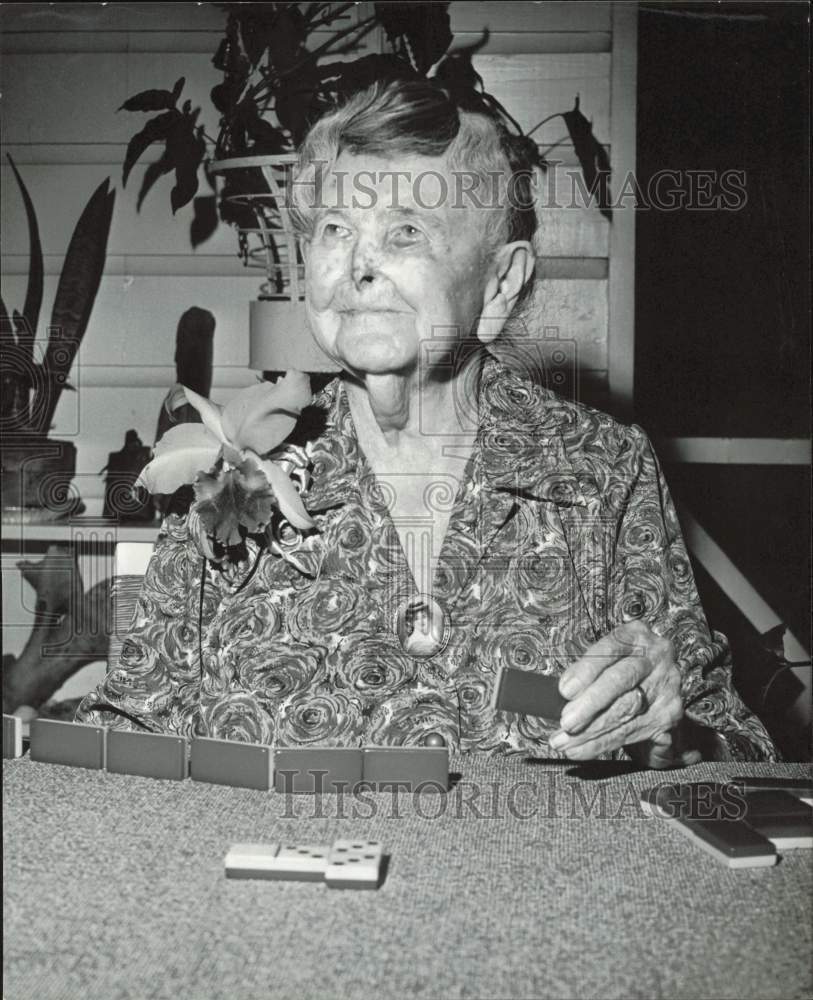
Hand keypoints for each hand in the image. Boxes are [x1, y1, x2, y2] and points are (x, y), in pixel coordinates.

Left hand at [548, 620, 699, 767]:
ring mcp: (667, 686)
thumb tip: (557, 694)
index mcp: (636, 636)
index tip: (564, 690)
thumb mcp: (605, 665)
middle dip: (589, 705)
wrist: (659, 703)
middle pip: (620, 680)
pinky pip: (630, 732)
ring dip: (589, 731)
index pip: (610, 647)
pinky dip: (601, 744)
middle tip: (565, 722)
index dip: (586, 669)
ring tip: (565, 742)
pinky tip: (581, 749)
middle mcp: (656, 657)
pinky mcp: (669, 715)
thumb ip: (585, 674)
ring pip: (624, 711)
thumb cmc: (624, 679)